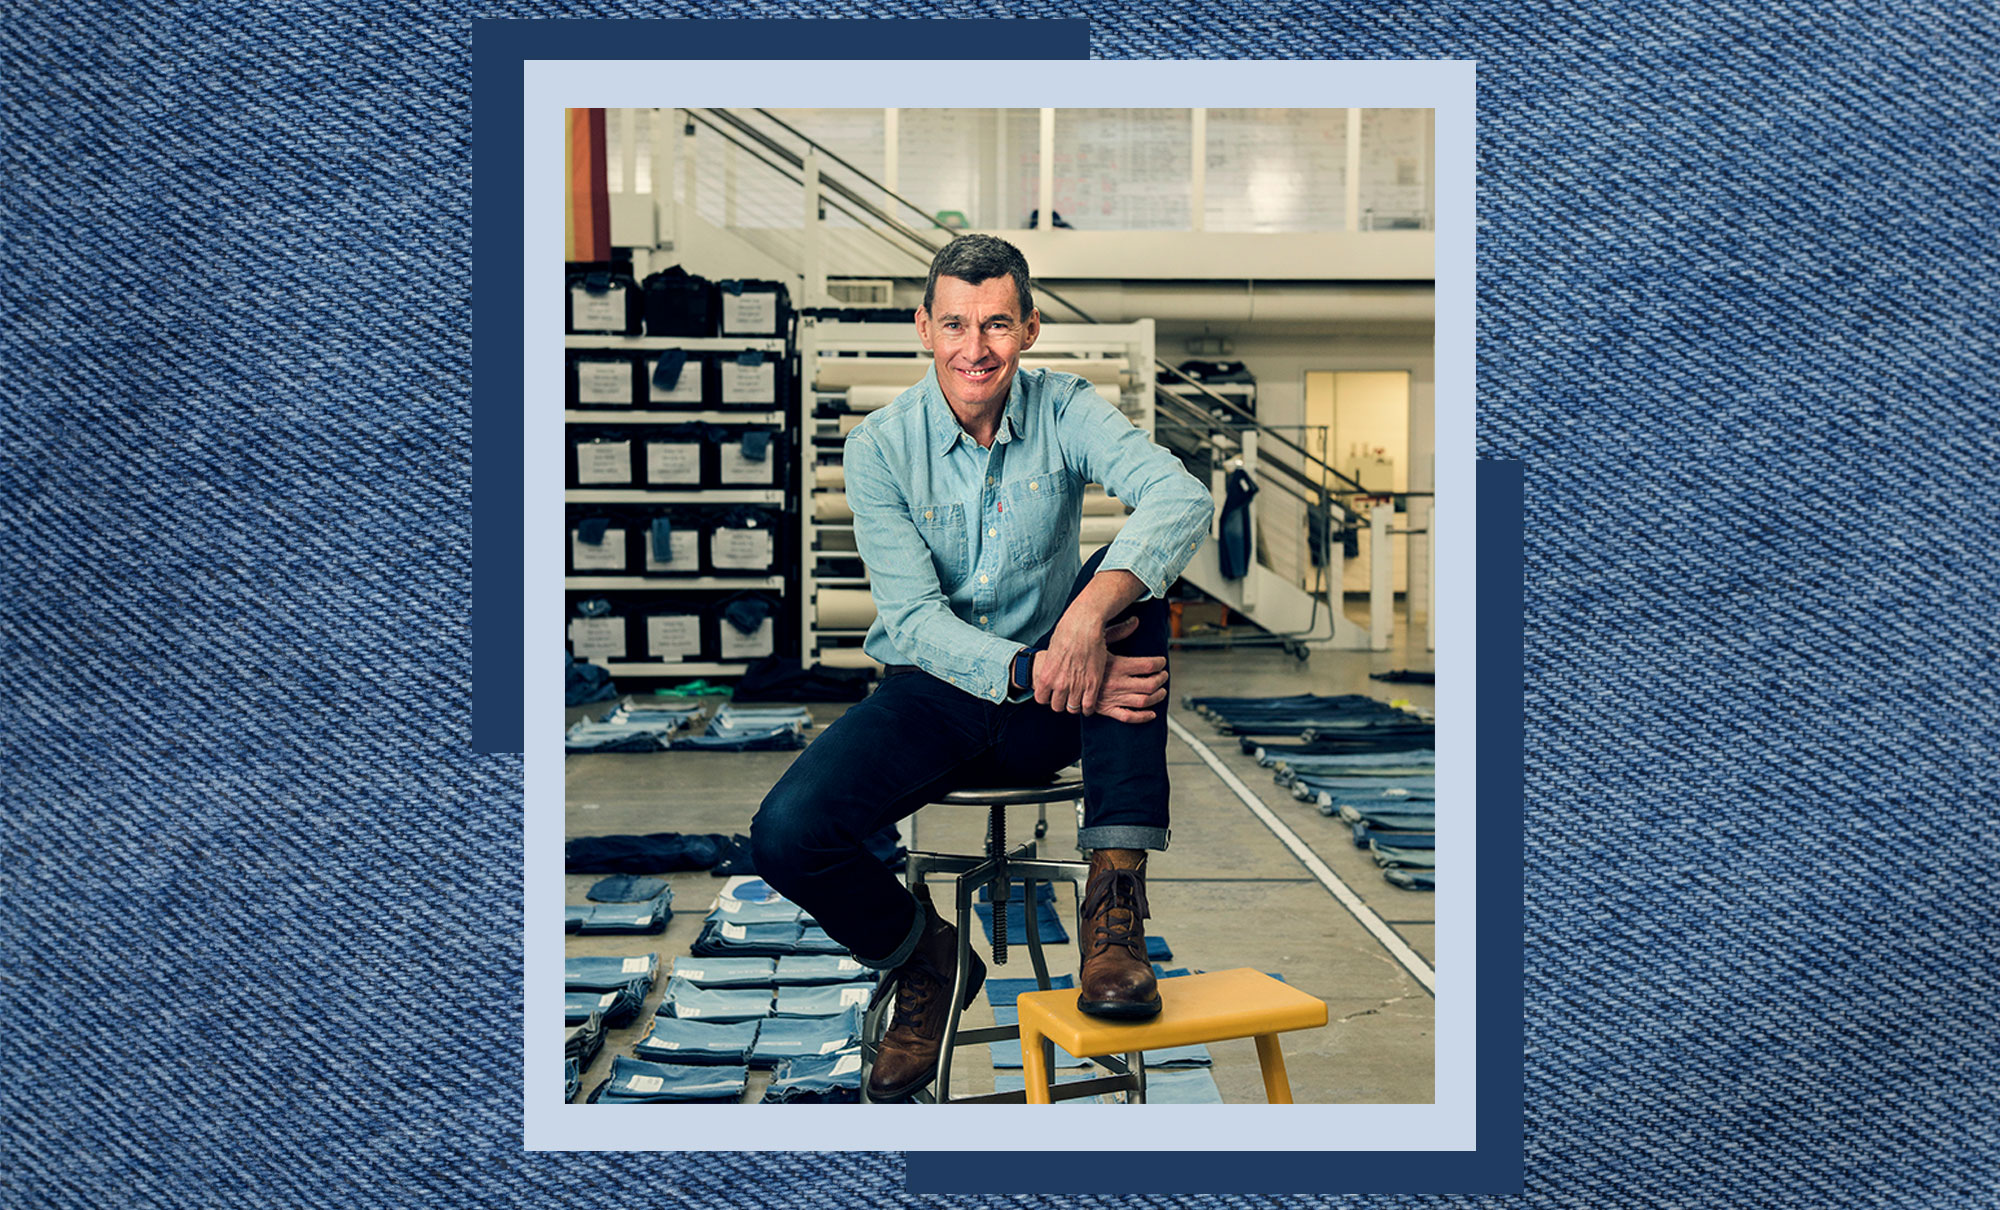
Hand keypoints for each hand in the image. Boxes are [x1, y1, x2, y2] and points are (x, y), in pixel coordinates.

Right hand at [1032, 615, 1165, 723]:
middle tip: (1164, 676)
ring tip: (1160, 691)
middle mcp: (1115, 682)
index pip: (1148, 665)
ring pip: (1143, 701)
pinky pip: (1128, 716)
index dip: (1159, 664)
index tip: (1162, 662)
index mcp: (1116, 664)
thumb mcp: (1100, 639)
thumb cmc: (1078, 652)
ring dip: (1156, 697)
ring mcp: (1110, 697)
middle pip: (1150, 684)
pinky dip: (1142, 717)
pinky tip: (1151, 714)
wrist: (1055, 669)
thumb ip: (1119, 631)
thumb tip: (1135, 621)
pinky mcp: (1102, 708)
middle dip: (1161, 680)